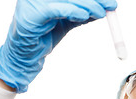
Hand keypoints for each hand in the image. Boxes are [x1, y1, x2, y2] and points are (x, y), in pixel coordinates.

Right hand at [0, 0, 116, 92]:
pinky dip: (73, 11)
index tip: (108, 0)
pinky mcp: (31, 14)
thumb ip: (82, 12)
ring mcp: (32, 1)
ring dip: (87, 5)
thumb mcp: (67, 20)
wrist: (25, 56)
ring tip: (101, 12)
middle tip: (110, 5)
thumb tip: (104, 7)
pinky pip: (56, 9)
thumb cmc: (43, 37)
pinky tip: (84, 16)